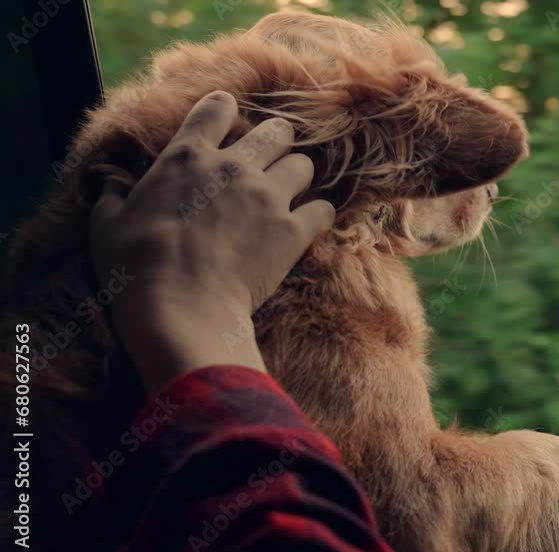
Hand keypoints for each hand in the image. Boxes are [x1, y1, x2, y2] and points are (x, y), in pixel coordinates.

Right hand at [90, 91, 333, 392]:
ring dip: (297, 178)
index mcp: (187, 157)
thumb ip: (113, 197)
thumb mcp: (106, 225)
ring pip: (304, 165)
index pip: (216, 108)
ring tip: (288, 197)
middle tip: (270, 162)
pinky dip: (318, 217)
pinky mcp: (292, 231)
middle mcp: (233, 167)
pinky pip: (324, 210)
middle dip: (277, 142)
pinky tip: (307, 228)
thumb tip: (110, 185)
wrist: (179, 308)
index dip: (225, 110)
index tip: (227, 122)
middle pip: (278, 130)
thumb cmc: (135, 268)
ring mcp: (267, 197)